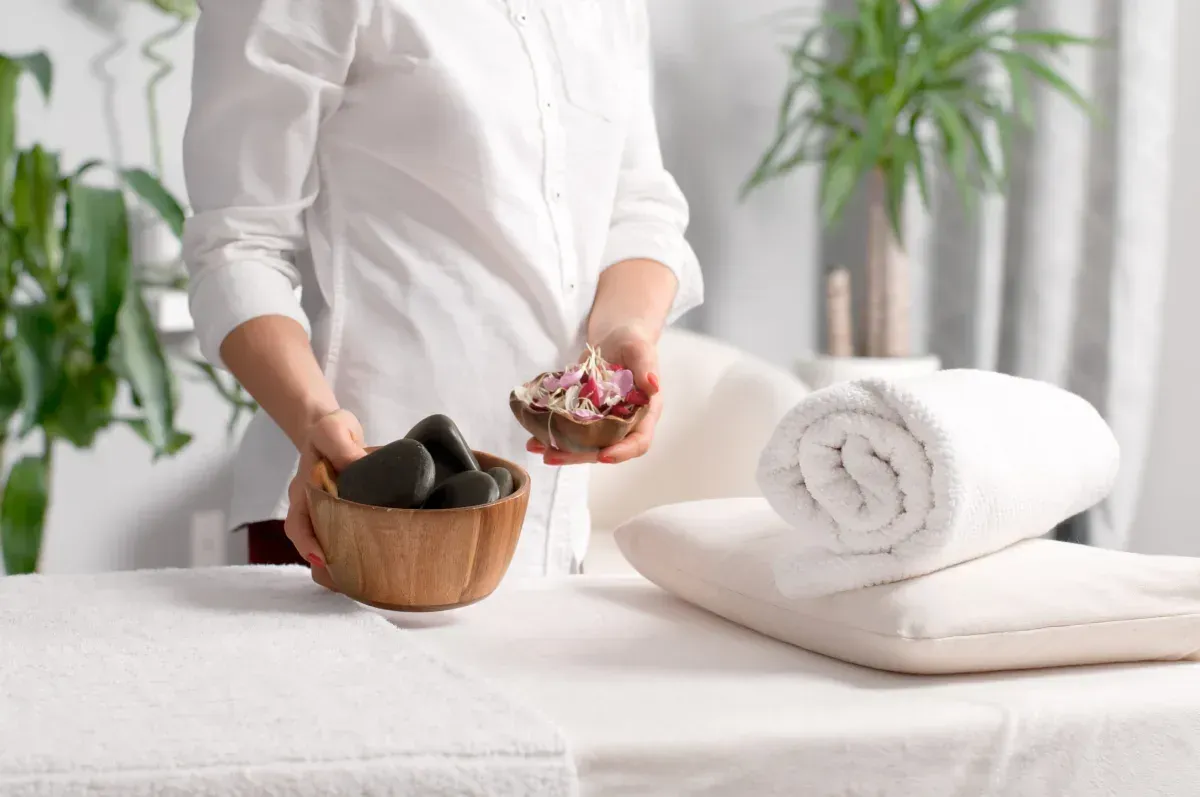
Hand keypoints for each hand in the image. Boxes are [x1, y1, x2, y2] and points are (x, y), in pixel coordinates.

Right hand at [285, 408, 366, 588]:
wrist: (334, 431)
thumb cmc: (331, 430)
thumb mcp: (333, 429)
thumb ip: (342, 444)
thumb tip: (358, 465)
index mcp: (304, 491)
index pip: (298, 525)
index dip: (307, 544)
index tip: (321, 559)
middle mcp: (311, 509)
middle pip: (312, 548)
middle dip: (328, 568)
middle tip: (351, 583)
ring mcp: (326, 516)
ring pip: (327, 551)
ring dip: (342, 570)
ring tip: (365, 585)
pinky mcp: (344, 519)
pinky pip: (345, 544)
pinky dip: (355, 559)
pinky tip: (376, 571)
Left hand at [527, 323, 662, 465]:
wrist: (614, 339)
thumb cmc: (633, 343)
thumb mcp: (640, 350)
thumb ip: (645, 366)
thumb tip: (653, 385)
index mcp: (644, 413)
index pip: (639, 441)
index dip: (623, 452)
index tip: (603, 456)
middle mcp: (623, 423)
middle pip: (604, 448)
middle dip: (578, 456)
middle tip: (551, 456)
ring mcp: (602, 421)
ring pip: (583, 444)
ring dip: (560, 449)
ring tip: (535, 447)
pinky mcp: (584, 415)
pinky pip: (569, 430)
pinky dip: (551, 433)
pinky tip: (532, 437)